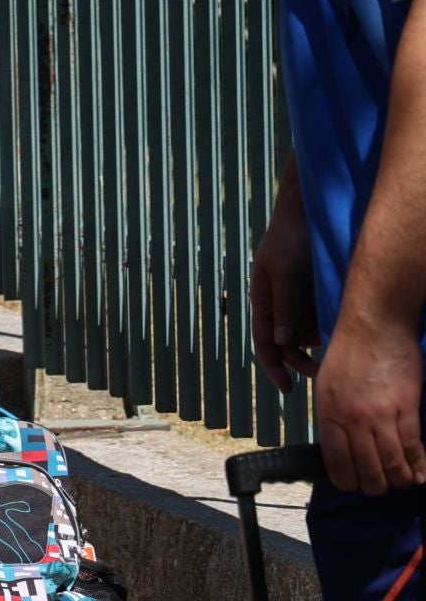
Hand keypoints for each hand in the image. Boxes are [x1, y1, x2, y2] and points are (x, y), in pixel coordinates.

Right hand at [249, 207, 319, 391]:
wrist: (308, 212)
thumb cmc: (289, 240)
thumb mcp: (284, 273)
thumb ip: (284, 307)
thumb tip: (283, 342)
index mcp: (263, 302)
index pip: (263, 343)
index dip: (273, 368)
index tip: (287, 388)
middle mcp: (279, 306)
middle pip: (286, 345)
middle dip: (301, 360)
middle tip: (321, 370)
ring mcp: (298, 301)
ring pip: (307, 333)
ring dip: (317, 338)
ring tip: (331, 328)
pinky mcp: (316, 294)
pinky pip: (321, 318)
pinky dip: (327, 323)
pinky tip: (337, 315)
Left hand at [316, 299, 425, 495]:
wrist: (374, 325)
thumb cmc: (347, 353)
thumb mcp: (326, 386)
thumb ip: (333, 416)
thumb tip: (342, 445)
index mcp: (329, 414)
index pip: (336, 461)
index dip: (346, 481)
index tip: (354, 486)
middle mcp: (353, 419)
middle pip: (366, 468)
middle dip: (374, 486)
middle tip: (380, 488)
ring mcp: (381, 414)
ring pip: (392, 461)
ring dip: (398, 478)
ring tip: (402, 483)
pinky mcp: (407, 407)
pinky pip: (413, 444)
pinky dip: (418, 463)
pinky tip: (421, 474)